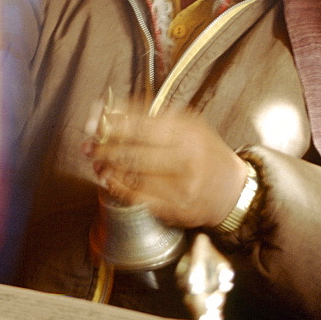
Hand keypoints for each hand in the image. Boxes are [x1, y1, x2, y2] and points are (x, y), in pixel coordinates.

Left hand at [83, 99, 247, 228]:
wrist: (231, 190)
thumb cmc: (204, 151)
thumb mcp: (188, 125)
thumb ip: (153, 116)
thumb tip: (112, 110)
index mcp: (188, 134)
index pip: (141, 127)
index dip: (112, 125)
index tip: (94, 123)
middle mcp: (185, 161)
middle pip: (133, 154)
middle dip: (104, 149)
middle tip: (89, 145)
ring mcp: (180, 188)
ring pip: (132, 177)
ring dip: (107, 169)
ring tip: (96, 161)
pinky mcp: (175, 210)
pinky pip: (138, 198)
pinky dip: (118, 187)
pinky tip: (109, 179)